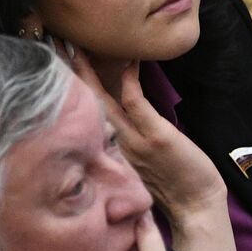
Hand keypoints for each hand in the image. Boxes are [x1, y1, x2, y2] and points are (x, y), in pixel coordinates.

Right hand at [59, 41, 239, 250]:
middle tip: (54, 43)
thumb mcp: (141, 164)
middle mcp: (116, 144)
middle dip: (69, 73)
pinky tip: (127, 61)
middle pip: (85, 103)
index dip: (70, 88)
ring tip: (75, 45)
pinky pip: (135, 101)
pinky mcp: (155, 136)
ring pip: (102, 100)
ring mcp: (134, 140)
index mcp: (111, 150)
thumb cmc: (175, 184)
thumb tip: (119, 118)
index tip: (59, 63)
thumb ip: (127, 144)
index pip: (85, 114)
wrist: (196, 207)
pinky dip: (129, 80)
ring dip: (88, 71)